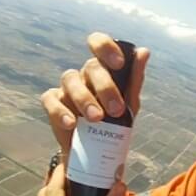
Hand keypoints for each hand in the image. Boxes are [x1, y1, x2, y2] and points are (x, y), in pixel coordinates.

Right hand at [41, 32, 149, 150]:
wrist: (95, 151)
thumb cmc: (114, 121)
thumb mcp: (129, 103)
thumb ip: (134, 79)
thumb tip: (144, 52)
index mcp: (103, 68)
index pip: (99, 44)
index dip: (107, 48)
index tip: (119, 64)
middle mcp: (84, 74)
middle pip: (91, 67)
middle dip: (105, 87)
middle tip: (116, 110)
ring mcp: (66, 87)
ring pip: (70, 80)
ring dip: (84, 99)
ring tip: (97, 119)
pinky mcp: (52, 102)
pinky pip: (51, 100)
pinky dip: (60, 111)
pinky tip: (71, 124)